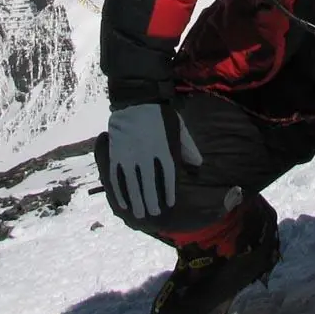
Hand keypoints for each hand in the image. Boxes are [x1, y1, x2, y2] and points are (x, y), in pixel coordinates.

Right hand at [106, 103, 202, 219]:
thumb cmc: (159, 114)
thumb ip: (188, 147)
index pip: (167, 175)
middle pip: (149, 183)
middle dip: (151, 201)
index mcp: (163, 148)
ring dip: (136, 201)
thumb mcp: (179, 126)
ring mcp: (129, 154)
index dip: (168, 191)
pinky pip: (116, 176)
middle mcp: (146, 154)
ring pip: (132, 184)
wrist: (135, 99)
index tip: (170, 204)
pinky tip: (123, 203)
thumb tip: (198, 165)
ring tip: (140, 214)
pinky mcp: (116, 153)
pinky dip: (119, 191)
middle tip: (154, 214)